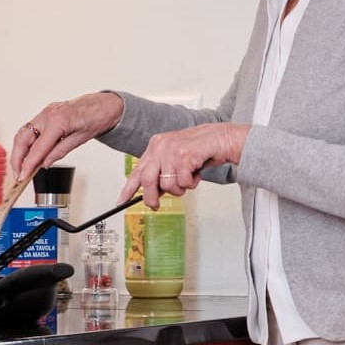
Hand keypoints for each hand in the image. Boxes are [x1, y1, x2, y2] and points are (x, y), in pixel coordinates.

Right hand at [10, 92, 124, 177]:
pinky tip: (29, 153)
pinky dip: (27, 142)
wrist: (105, 104)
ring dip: (20, 150)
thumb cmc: (97, 117)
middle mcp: (48, 115)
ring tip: (22, 166)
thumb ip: (60, 151)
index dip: (28, 164)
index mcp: (57, 121)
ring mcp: (45, 112)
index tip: (23, 176)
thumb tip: (45, 163)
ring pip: (24, 133)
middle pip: (23, 138)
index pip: (37, 148)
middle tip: (18, 173)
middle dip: (17, 157)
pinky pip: (31, 129)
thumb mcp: (80, 139)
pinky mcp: (46, 113)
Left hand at [120, 123, 248, 207]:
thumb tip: (153, 192)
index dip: (129, 187)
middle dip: (152, 197)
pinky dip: (192, 183)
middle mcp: (161, 146)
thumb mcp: (176, 158)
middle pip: (147, 180)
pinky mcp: (185, 156)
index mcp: (156, 145)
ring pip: (167, 184)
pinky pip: (183, 182)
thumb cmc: (202, 149)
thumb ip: (163, 172)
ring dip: (180, 189)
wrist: (223, 138)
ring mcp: (172, 150)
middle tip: (156, 205)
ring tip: (188, 179)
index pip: (138, 170)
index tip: (121, 200)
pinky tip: (196, 173)